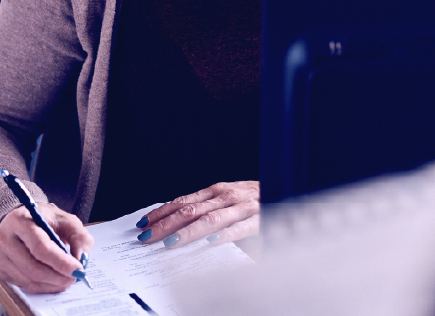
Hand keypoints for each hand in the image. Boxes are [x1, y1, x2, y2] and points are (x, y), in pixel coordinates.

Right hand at [0, 200, 94, 293]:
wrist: (21, 221)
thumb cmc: (44, 219)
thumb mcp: (66, 220)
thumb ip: (79, 237)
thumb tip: (81, 259)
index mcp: (19, 220)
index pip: (40, 247)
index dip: (60, 262)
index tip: (78, 269)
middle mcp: (4, 238)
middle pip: (32, 267)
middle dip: (58, 277)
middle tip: (74, 278)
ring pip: (28, 279)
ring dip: (52, 284)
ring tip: (66, 279)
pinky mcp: (0, 269)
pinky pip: (23, 285)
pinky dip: (42, 287)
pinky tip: (53, 280)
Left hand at [137, 181, 259, 248]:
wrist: (290, 192)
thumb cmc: (257, 202)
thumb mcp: (228, 202)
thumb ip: (208, 211)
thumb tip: (177, 226)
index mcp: (218, 191)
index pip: (183, 202)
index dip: (162, 212)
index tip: (143, 223)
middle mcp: (228, 196)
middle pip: (190, 211)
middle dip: (166, 224)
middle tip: (147, 237)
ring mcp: (244, 206)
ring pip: (210, 219)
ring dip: (188, 232)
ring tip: (170, 243)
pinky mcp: (261, 218)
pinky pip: (241, 227)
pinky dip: (225, 234)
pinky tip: (211, 242)